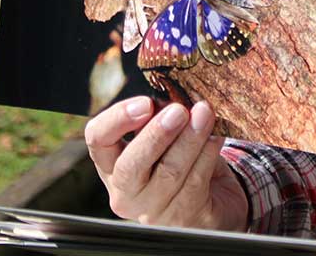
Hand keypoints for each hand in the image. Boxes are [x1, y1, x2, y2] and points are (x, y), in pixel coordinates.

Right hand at [84, 96, 248, 230]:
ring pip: (169, 172)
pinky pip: (195, 182)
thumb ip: (162, 118)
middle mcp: (126, 193)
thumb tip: (174, 96)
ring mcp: (153, 211)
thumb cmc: (183, 161)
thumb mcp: (166, 138)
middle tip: (178, 111)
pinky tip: (215, 137)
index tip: (145, 102)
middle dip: (156, 134)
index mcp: (113, 165)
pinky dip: (207, 155)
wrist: (214, 203)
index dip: (117, 119)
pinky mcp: (184, 218)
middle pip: (130, 165)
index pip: (99, 140)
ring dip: (190, 139)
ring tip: (205, 114)